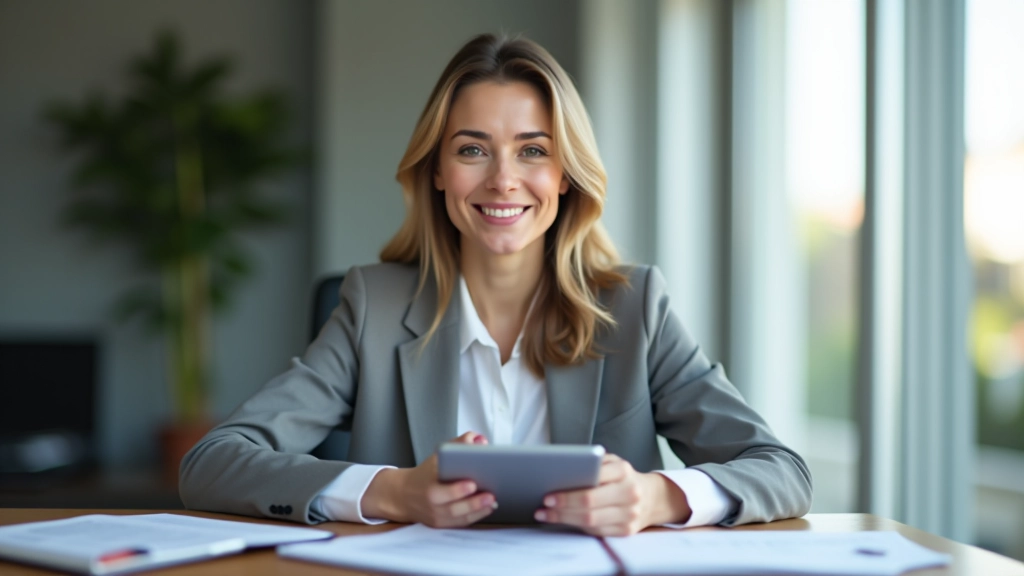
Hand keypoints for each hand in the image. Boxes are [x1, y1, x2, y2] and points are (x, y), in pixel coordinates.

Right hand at [361, 431, 496, 526]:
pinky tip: (487, 508)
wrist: (404, 495)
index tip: (472, 483)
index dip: (456, 489)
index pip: (440, 488)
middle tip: (490, 495)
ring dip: (477, 510)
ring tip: (492, 501)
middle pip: (451, 506)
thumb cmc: (426, 473)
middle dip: (472, 502)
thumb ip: (458, 445)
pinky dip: (475, 517)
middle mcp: (430, 501)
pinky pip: (459, 523)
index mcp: (427, 482)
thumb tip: (477, 439)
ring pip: (457, 517)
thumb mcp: (438, 456)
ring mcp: (435, 515)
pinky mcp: (440, 524)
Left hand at [535, 453, 691, 535]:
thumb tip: (561, 473)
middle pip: (589, 505)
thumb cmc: (622, 477)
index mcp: (623, 471)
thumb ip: (592, 465)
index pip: (592, 485)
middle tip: (543, 505)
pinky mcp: (626, 530)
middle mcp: (630, 493)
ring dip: (564, 519)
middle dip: (562, 507)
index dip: (569, 492)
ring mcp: (630, 515)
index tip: (549, 494)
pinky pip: (596, 531)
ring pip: (591, 521)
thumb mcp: (611, 462)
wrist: (651, 496)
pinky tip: (562, 520)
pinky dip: (576, 526)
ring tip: (545, 514)